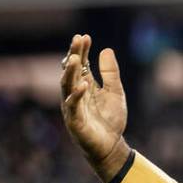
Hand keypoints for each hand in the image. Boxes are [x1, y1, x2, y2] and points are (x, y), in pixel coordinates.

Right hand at [59, 34, 130, 182]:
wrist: (111, 145)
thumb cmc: (110, 119)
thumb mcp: (115, 92)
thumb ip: (110, 73)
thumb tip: (106, 49)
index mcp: (85, 85)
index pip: (81, 64)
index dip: (82, 51)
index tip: (85, 36)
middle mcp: (75, 94)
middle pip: (72, 71)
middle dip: (74, 55)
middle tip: (77, 40)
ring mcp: (73, 107)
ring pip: (67, 86)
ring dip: (71, 72)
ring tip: (74, 58)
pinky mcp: (74, 121)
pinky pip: (73, 106)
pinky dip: (77, 95)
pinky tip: (83, 84)